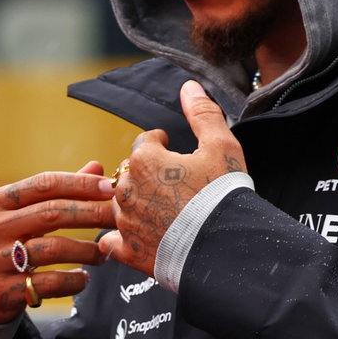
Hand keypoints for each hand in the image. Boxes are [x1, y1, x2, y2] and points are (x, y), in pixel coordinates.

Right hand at [0, 163, 115, 325]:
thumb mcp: (13, 214)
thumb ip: (54, 193)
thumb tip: (96, 167)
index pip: (44, 184)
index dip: (80, 184)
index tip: (110, 187)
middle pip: (51, 214)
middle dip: (91, 214)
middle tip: (118, 218)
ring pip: (52, 249)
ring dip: (86, 251)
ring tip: (102, 254)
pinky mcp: (1, 291)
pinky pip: (47, 284)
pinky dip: (72, 281)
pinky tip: (83, 279)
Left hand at [100, 81, 245, 275]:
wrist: (227, 247)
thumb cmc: (223, 195)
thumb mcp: (221, 146)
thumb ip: (202, 113)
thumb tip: (189, 86)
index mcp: (145, 161)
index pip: (144, 144)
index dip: (158, 144)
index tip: (167, 146)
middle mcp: (127, 190)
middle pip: (129, 175)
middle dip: (146, 175)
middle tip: (168, 182)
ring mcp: (126, 222)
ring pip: (119, 206)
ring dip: (134, 204)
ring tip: (159, 209)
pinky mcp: (129, 251)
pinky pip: (111, 242)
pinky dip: (120, 240)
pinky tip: (135, 238)